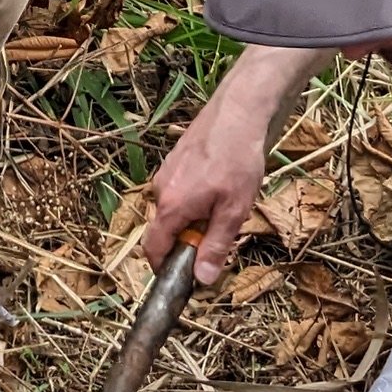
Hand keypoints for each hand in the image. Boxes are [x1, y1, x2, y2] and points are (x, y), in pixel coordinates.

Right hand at [144, 74, 275, 285]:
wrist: (238, 111)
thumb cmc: (237, 160)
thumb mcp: (234, 210)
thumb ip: (216, 246)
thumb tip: (202, 280)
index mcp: (171, 207)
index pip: (153, 249)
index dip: (164, 268)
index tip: (183, 277)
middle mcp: (160, 190)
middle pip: (166, 230)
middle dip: (188, 240)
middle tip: (219, 234)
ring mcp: (165, 173)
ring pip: (175, 209)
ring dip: (194, 217)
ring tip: (225, 204)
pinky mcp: (174, 161)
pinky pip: (179, 191)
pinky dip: (195, 198)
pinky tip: (220, 185)